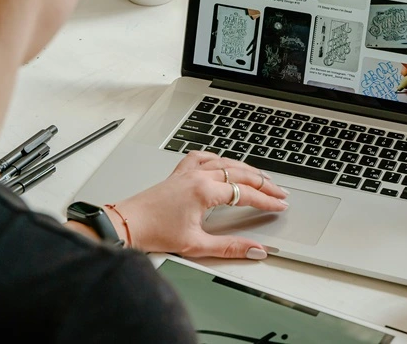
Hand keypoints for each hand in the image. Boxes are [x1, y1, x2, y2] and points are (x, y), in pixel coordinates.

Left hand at [110, 151, 288, 258]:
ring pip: (225, 162)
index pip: (246, 193)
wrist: (127, 224)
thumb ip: (230, 247)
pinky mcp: (178, 174)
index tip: (280, 205)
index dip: (267, 200)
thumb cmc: (154, 233)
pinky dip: (219, 158)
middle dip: (264, 183)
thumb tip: (255, 249)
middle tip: (280, 192)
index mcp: (204, 191)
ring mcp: (188, 172)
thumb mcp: (197, 245)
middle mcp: (198, 176)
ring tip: (261, 178)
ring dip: (247, 169)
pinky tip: (224, 162)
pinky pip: (203, 157)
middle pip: (241, 173)